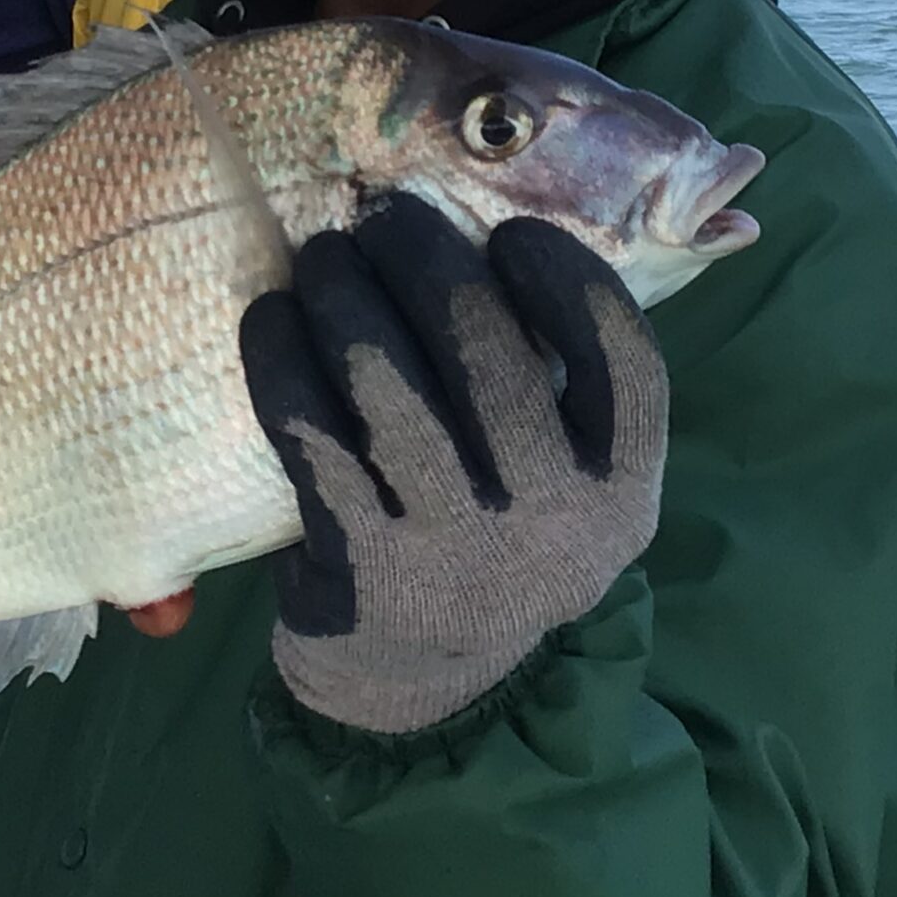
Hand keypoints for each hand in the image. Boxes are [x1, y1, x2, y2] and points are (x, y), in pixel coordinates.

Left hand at [240, 192, 668, 733]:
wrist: (417, 676)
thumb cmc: (492, 530)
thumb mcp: (562, 478)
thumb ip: (557, 383)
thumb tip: (496, 221)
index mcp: (622, 491)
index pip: (624, 365)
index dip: (569, 280)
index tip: (513, 233)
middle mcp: (554, 526)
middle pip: (495, 360)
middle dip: (430, 264)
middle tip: (387, 220)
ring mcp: (456, 551)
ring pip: (392, 390)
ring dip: (348, 300)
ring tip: (326, 258)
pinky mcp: (363, 567)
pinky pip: (315, 436)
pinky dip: (284, 364)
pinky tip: (272, 319)